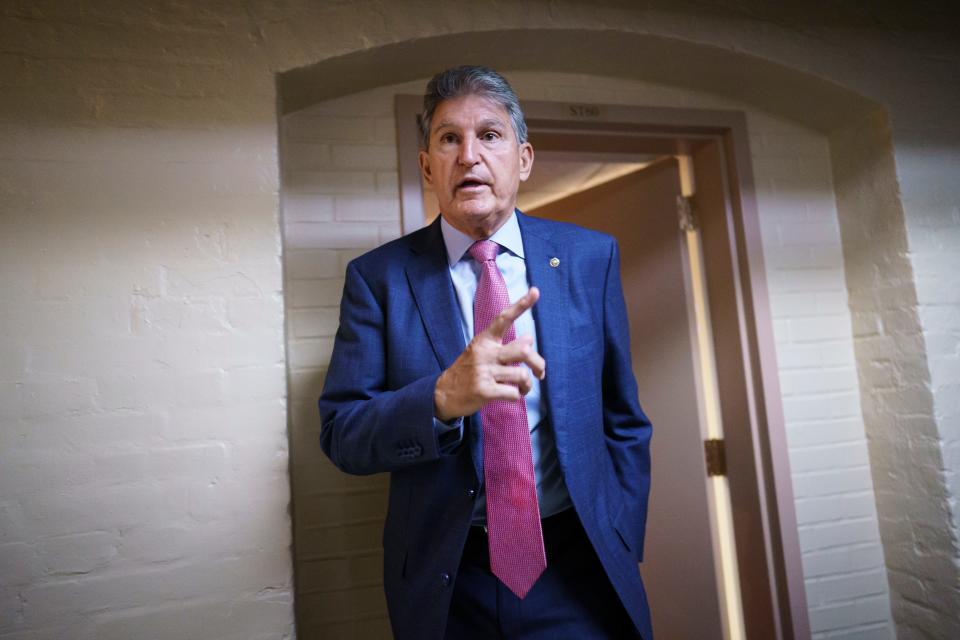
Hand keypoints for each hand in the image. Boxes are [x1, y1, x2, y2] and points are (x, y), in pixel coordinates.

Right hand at [433, 287, 545, 421]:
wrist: (444, 394)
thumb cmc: (468, 371)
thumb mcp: (483, 353)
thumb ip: (505, 345)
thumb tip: (529, 337)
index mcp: (485, 340)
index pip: (504, 318)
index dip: (521, 305)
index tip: (535, 291)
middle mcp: (485, 353)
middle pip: (523, 351)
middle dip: (538, 363)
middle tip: (539, 372)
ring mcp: (484, 372)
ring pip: (521, 375)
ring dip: (528, 385)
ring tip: (523, 388)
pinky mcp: (484, 391)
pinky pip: (513, 393)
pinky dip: (517, 396)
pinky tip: (512, 395)